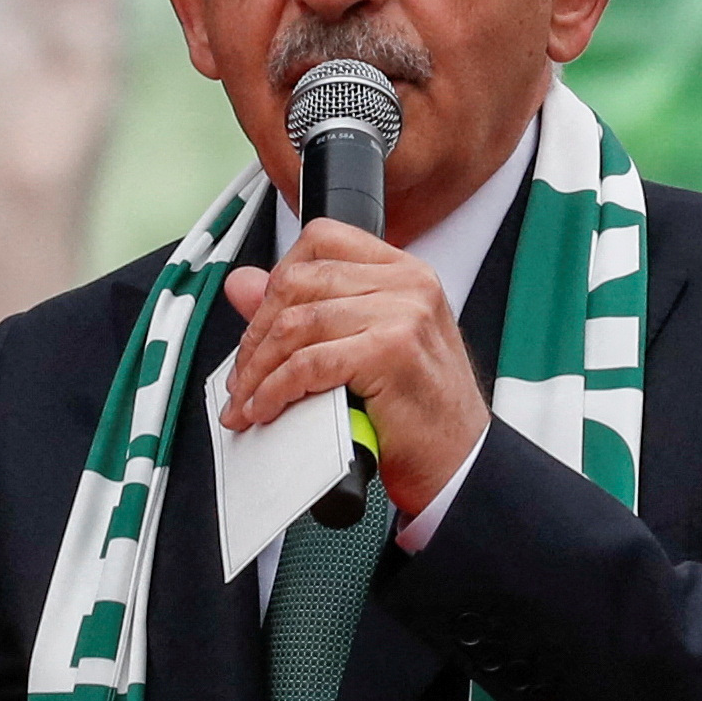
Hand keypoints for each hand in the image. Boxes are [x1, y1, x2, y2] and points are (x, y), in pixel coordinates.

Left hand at [221, 218, 489, 515]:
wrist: (459, 460)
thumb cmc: (419, 410)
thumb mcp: (362, 345)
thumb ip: (305, 309)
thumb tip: (242, 284)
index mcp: (403, 271)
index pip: (321, 240)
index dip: (276, 278)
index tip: (260, 322)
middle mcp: (407, 283)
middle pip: (299, 281)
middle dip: (255, 333)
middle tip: (242, 375)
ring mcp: (403, 313)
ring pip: (297, 324)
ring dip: (258, 369)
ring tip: (248, 400)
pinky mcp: (391, 351)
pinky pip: (308, 363)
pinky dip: (275, 390)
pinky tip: (268, 408)